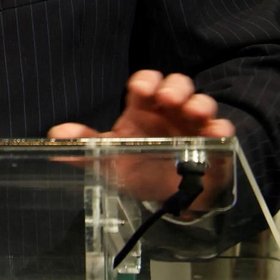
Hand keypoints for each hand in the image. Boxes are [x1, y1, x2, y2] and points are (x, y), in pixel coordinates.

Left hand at [46, 70, 235, 207]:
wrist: (165, 198)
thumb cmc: (136, 168)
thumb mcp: (109, 159)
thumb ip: (84, 147)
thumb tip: (55, 136)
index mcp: (143, 110)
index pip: (146, 83)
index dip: (146, 81)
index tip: (142, 90)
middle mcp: (170, 112)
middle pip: (177, 85)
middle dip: (174, 87)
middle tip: (168, 99)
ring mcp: (194, 127)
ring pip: (202, 102)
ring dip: (199, 103)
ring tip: (192, 112)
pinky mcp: (214, 147)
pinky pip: (224, 132)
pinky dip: (221, 130)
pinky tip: (214, 134)